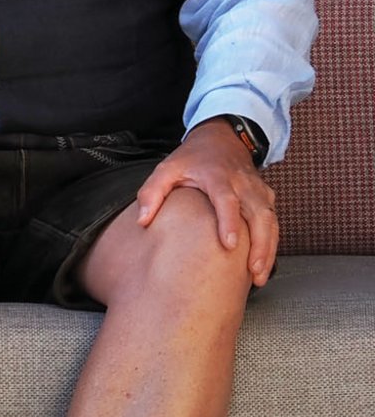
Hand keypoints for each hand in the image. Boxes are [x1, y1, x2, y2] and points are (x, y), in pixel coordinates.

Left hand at [135, 118, 277, 287]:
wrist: (222, 140)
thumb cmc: (192, 159)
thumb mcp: (167, 168)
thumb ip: (152, 193)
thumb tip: (143, 221)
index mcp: (218, 177)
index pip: (227, 201)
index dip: (230, 222)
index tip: (230, 245)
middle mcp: (243, 184)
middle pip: (259, 215)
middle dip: (260, 245)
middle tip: (252, 272)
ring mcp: (258, 191)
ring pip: (270, 221)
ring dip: (269, 249)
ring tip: (258, 276)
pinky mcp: (266, 198)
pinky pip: (273, 222)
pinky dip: (272, 243)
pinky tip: (263, 264)